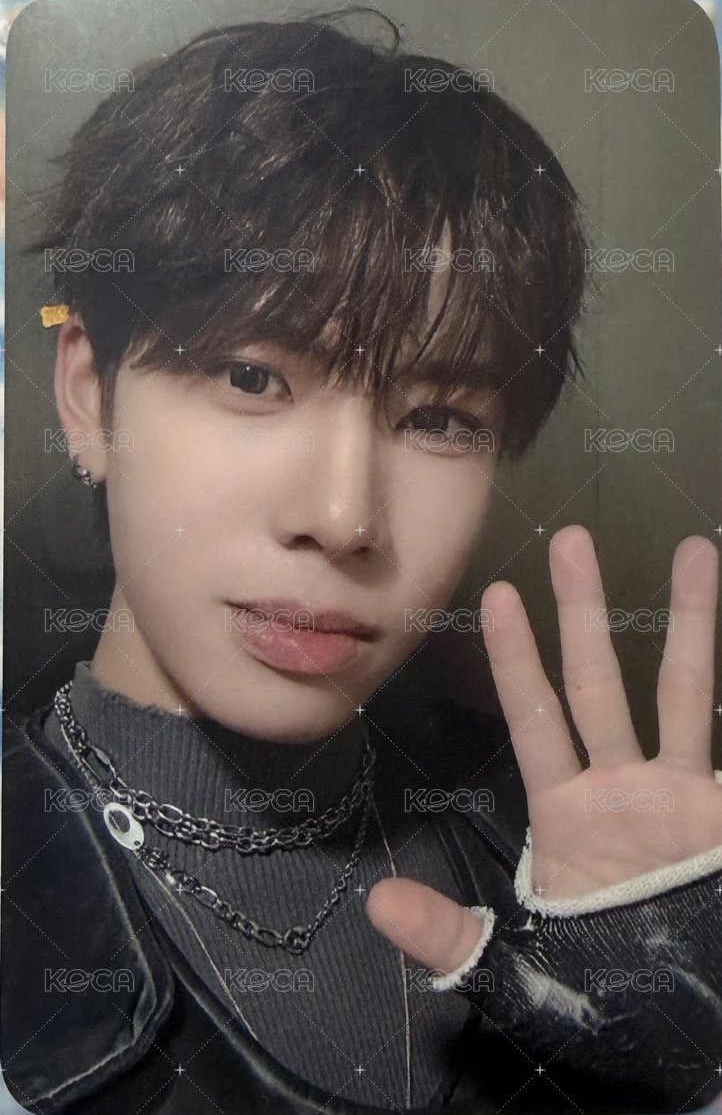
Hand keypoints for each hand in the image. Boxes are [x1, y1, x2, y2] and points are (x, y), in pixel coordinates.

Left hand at [365, 525, 720, 975]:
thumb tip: (377, 904)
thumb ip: (451, 935)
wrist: (683, 1020)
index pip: (535, 717)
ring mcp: (683, 793)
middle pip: (600, 681)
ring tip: (695, 550)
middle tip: (570, 539)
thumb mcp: (518, 968)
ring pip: (683, 691)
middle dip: (583, 612)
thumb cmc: (599, 991)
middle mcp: (625, 786)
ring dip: (692, 622)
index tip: (495, 596)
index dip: (514, 658)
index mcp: (569, 812)